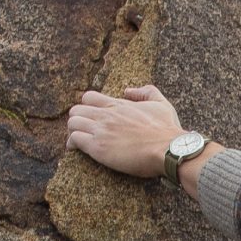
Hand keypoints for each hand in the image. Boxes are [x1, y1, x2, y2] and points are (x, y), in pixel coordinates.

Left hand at [64, 84, 183, 179]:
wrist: (168, 149)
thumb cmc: (167, 130)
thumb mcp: (162, 104)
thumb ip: (147, 92)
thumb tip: (129, 90)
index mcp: (119, 104)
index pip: (89, 97)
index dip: (87, 107)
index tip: (92, 117)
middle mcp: (107, 115)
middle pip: (76, 110)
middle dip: (78, 120)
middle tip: (84, 131)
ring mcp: (101, 130)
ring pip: (72, 123)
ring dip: (73, 132)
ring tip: (79, 141)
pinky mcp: (98, 147)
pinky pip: (74, 139)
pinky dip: (73, 144)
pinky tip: (78, 150)